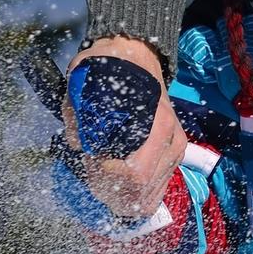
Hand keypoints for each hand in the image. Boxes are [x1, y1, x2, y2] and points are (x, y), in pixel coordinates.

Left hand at [68, 35, 182, 221]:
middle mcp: (170, 137)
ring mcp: (174, 146)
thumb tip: (79, 145)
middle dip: (112, 193)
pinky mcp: (174, 152)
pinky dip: (138, 196)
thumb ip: (78, 117)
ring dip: (124, 197)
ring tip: (103, 181)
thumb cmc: (108, 69)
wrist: (135, 55)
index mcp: (154, 121)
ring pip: (151, 195)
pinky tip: (121, 188)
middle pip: (143, 190)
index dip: (107, 178)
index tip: (89, 162)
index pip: (135, 173)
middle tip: (92, 180)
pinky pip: (158, 189)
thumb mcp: (84, 86)